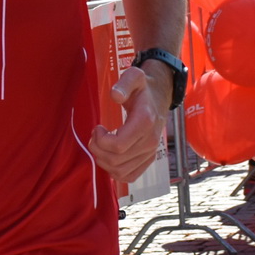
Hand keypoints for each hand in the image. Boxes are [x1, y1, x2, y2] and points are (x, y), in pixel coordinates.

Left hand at [89, 65, 167, 183]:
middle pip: (116, 160)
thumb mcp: (134, 77)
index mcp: (145, 122)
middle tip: (95, 136)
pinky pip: (129, 176)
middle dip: (98, 149)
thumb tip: (115, 95)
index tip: (98, 127)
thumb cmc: (142, 89)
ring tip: (101, 145)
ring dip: (103, 161)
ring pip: (120, 171)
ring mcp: (150, 153)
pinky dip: (114, 171)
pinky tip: (109, 156)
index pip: (119, 145)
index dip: (101, 140)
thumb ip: (124, 84)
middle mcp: (150, 141)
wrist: (158, 99)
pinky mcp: (147, 160)